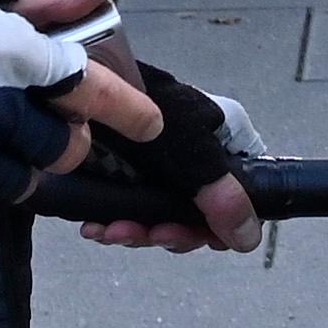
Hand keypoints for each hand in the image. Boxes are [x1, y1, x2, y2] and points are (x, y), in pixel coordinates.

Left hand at [67, 56, 266, 252]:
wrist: (77, 87)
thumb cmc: (145, 102)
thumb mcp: (195, 154)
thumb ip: (226, 197)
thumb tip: (249, 239)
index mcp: (220, 142)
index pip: (241, 192)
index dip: (228, 221)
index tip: (209, 239)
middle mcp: (192, 156)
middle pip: (197, 213)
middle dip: (172, 231)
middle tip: (155, 233)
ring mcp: (156, 166)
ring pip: (158, 217)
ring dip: (138, 231)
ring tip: (116, 230)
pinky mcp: (122, 172)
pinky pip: (127, 210)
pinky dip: (113, 224)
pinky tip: (98, 227)